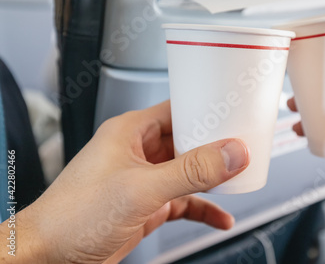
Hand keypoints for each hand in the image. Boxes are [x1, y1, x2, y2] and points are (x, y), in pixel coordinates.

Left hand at [3, 100, 249, 262]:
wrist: (48, 256)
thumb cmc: (73, 215)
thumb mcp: (141, 189)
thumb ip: (190, 171)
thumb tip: (231, 153)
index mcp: (131, 131)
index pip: (178, 108)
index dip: (207, 110)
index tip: (235, 116)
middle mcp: (138, 151)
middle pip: (188, 140)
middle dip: (216, 148)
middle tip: (243, 149)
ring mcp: (143, 179)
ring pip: (188, 171)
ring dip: (212, 179)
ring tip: (237, 180)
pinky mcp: (147, 204)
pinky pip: (183, 200)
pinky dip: (203, 207)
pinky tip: (219, 216)